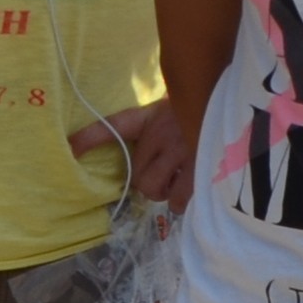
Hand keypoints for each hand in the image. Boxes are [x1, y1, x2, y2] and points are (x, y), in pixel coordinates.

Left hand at [76, 97, 194, 207]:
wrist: (232, 102)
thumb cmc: (200, 111)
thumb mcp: (171, 110)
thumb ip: (150, 128)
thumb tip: (121, 151)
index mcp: (151, 118)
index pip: (114, 126)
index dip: (89, 137)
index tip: (70, 148)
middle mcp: (162, 133)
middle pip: (138, 176)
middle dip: (149, 183)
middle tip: (164, 177)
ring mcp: (181, 149)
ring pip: (154, 189)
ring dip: (165, 193)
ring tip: (178, 182)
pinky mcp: (200, 164)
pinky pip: (177, 199)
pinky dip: (182, 200)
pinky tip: (192, 187)